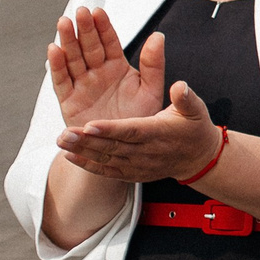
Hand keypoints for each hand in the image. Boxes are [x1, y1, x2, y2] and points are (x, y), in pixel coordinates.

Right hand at [48, 7, 166, 133]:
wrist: (126, 147)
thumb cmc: (140, 117)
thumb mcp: (151, 89)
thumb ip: (154, 64)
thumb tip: (159, 35)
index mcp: (117, 66)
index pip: (109, 42)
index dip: (103, 27)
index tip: (98, 11)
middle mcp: (97, 72)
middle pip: (88, 47)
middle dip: (84, 29)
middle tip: (80, 11)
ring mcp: (82, 85)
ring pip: (73, 59)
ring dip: (68, 41)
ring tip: (64, 23)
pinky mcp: (69, 101)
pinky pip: (62, 81)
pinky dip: (57, 66)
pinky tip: (54, 50)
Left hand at [55, 72, 225, 185]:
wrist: (198, 158)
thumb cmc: (194, 129)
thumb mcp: (196, 110)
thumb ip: (186, 97)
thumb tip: (180, 86)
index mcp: (159, 132)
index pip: (131, 131)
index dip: (110, 129)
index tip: (89, 125)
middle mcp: (146, 151)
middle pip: (112, 146)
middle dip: (86, 141)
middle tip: (64, 133)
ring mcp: (138, 165)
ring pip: (106, 158)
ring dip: (82, 151)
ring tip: (61, 141)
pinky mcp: (132, 173)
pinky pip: (107, 171)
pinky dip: (88, 165)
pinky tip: (70, 156)